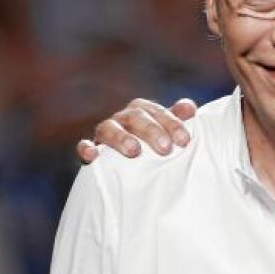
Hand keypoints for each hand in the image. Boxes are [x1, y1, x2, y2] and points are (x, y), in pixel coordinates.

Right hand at [76, 98, 196, 163]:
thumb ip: (178, 119)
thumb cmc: (155, 146)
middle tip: (165, 148)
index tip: (184, 140)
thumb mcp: (168, 132)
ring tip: (134, 151)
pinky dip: (86, 149)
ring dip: (121, 137)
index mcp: (144, 111)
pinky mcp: (90, 149)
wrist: (130, 165)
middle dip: (151, 131)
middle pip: (136, 117)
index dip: (172, 124)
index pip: (158, 112)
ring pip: (109, 128)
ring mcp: (106, 133)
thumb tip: (190, 108)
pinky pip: (84, 145)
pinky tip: (92, 155)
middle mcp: (124, 118)